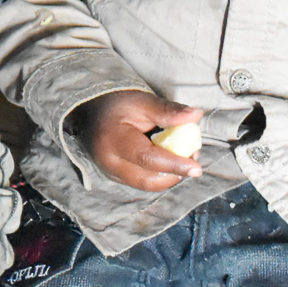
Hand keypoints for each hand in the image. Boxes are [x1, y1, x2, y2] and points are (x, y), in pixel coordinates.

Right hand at [74, 89, 203, 191]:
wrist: (91, 111)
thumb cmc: (118, 104)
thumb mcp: (142, 102)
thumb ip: (168, 111)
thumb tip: (196, 115)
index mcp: (113, 140)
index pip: (147, 159)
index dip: (174, 164)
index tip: (196, 167)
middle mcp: (109, 162)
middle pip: (148, 179)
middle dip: (175, 173)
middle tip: (193, 159)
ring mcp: (110, 172)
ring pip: (147, 184)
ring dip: (169, 176)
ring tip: (182, 158)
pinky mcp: (115, 177)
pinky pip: (142, 182)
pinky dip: (159, 175)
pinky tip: (167, 161)